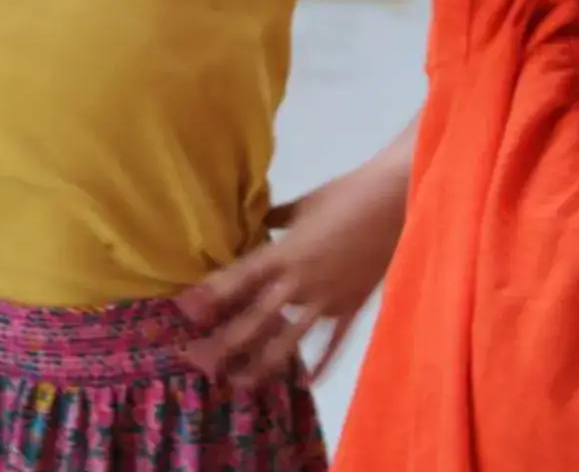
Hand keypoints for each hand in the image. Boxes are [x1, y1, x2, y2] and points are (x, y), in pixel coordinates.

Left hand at [177, 177, 402, 386]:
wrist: (394, 202)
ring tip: (240, 382)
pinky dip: (321, 363)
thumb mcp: (303, 204)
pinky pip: (334, 342)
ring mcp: (326, 299)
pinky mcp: (352, 307)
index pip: (238, 279)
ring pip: (288, 340)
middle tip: (197, 362)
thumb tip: (256, 223)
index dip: (209, 297)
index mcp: (283, 253)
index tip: (184, 314)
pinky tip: (306, 382)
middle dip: (223, 343)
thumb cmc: (346, 195)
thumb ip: (277, 220)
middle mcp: (299, 282)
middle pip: (254, 320)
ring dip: (261, 364)